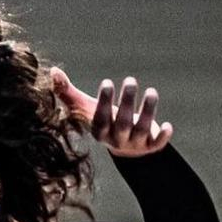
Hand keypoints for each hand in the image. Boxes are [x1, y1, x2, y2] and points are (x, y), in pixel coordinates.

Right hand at [52, 68, 172, 158]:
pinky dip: (163, 137)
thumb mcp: (88, 109)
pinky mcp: (151, 147)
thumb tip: (52, 71)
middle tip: (130, 80)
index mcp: (99, 132)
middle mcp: (116, 140)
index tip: (107, 83)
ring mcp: (134, 145)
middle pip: (122, 123)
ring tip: (151, 92)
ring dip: (147, 112)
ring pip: (141, 130)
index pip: (100, 118)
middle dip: (126, 102)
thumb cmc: (105, 122)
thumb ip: (69, 93)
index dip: (103, 102)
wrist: (127, 149)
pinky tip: (168, 126)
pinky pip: (156, 144)